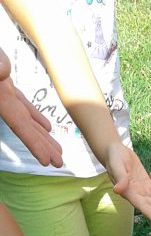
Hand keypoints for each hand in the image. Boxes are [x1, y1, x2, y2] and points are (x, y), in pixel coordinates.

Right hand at [0, 46, 62, 167]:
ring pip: (26, 117)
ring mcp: (2, 92)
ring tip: (58, 150)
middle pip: (25, 127)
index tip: (47, 161)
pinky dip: (34, 115)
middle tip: (60, 163)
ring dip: (41, 134)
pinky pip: (21, 103)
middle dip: (42, 145)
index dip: (33, 143)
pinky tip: (47, 127)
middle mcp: (1, 99)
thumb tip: (3, 71)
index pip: (18, 124)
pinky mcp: (3, 84)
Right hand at [105, 143, 150, 228]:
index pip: (141, 205)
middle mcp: (136, 194)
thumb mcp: (116, 165)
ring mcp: (142, 191)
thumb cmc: (114, 158)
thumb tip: (118, 190)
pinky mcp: (147, 185)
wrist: (116, 152)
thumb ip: (119, 177)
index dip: (150, 214)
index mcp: (128, 192)